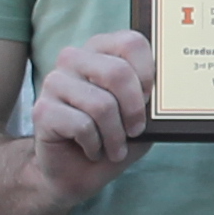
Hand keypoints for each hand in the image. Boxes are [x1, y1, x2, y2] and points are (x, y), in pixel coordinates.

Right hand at [23, 31, 156, 208]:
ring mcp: (54, 82)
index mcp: (100, 50)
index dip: (148, 73)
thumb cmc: (111, 138)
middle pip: (117, 72)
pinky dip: (95, 146)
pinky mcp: (42, 110)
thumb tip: (171, 90)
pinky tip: (92, 150)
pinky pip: (81, 125)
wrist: (75, 172)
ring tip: (115, 148)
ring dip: (115, 136)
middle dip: (134, 109)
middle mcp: (74, 59)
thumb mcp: (140, 116)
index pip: (131, 42)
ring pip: (101, 104)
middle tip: (135, 130)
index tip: (149, 99)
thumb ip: (151, 99)